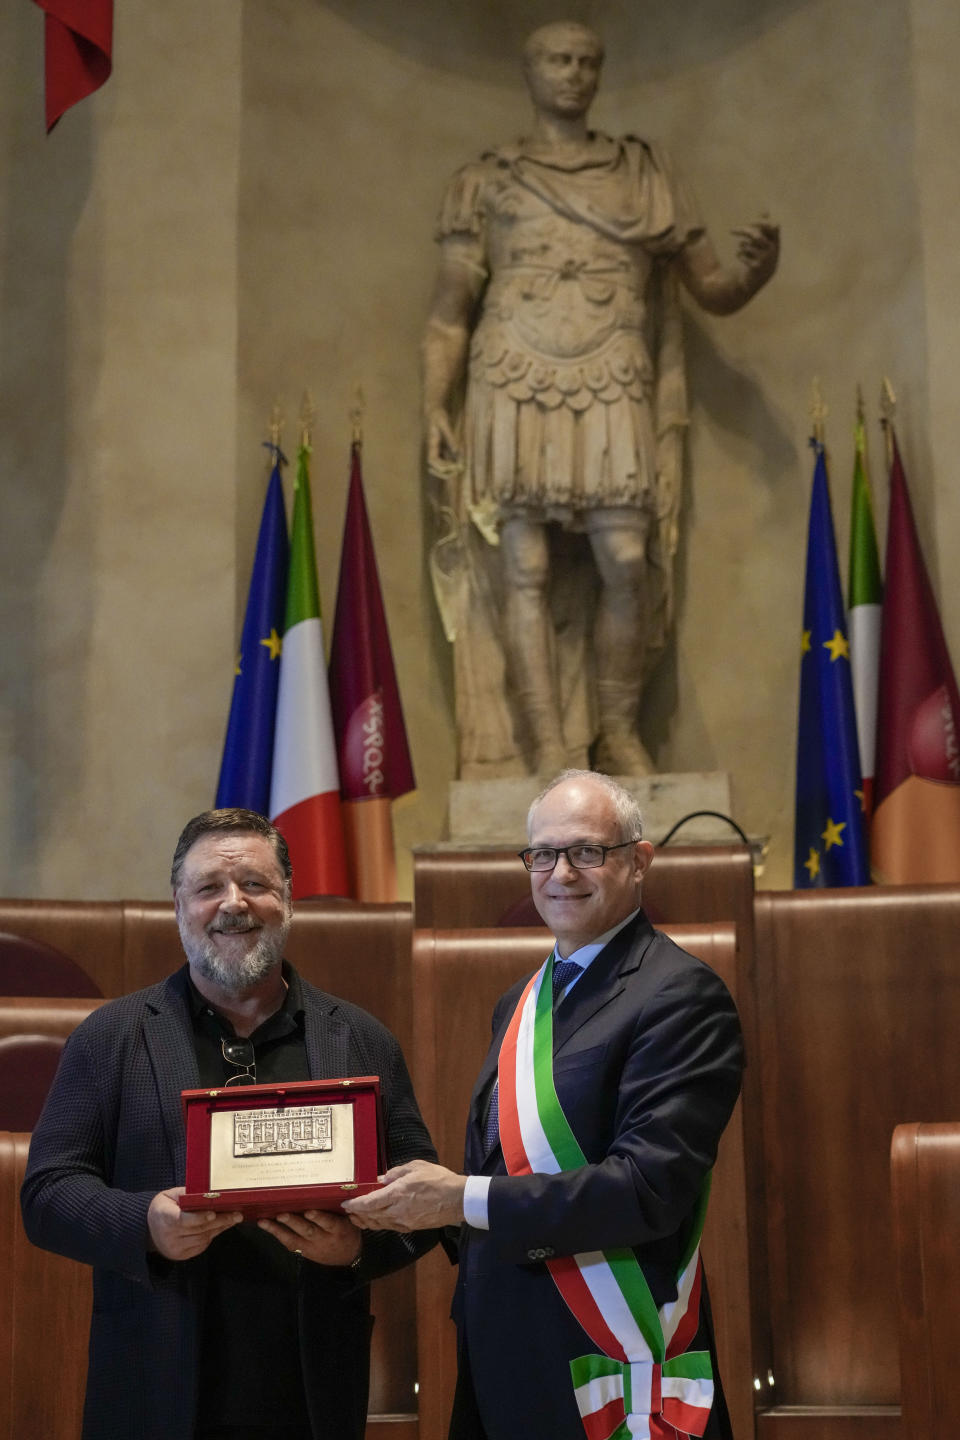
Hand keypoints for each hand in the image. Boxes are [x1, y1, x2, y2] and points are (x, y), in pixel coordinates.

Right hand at [147, 1187, 241, 1260]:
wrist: (148, 1230)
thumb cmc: (162, 1208)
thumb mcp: (169, 1196)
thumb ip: (187, 1194)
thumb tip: (208, 1192)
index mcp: (164, 1217)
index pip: (182, 1220)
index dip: (199, 1217)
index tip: (213, 1213)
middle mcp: (168, 1236)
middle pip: (198, 1229)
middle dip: (220, 1221)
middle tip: (237, 1214)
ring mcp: (175, 1248)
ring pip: (203, 1238)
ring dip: (220, 1228)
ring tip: (234, 1218)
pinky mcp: (182, 1255)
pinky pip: (202, 1245)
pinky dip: (213, 1234)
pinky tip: (222, 1226)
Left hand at [258, 1209, 361, 1266]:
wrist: (348, 1256)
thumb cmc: (347, 1231)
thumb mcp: (350, 1220)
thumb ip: (341, 1209)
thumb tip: (333, 1188)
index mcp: (338, 1229)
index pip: (329, 1223)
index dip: (319, 1218)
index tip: (309, 1211)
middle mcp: (324, 1239)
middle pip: (308, 1231)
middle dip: (294, 1222)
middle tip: (281, 1214)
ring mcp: (312, 1247)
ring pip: (294, 1239)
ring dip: (278, 1230)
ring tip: (265, 1221)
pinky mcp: (303, 1251)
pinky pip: (289, 1243)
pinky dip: (277, 1234)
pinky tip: (266, 1226)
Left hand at [342, 1160, 465, 1231]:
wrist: (458, 1200)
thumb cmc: (438, 1180)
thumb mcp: (416, 1167)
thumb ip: (396, 1173)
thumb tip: (382, 1179)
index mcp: (397, 1194)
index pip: (369, 1203)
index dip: (354, 1205)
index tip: (345, 1204)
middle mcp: (397, 1211)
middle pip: (371, 1216)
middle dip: (358, 1214)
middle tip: (348, 1211)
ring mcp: (404, 1221)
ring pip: (379, 1224)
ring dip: (367, 1221)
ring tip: (358, 1218)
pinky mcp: (411, 1227)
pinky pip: (390, 1227)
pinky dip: (380, 1224)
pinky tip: (378, 1221)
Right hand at [425, 408, 461, 481]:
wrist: (434, 410)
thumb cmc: (438, 415)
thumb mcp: (445, 424)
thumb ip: (450, 437)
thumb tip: (456, 450)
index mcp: (431, 444)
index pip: (432, 461)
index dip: (441, 466)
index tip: (452, 466)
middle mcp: (433, 449)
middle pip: (436, 467)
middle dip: (445, 472)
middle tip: (458, 471)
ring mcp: (437, 449)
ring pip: (441, 465)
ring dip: (450, 469)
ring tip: (461, 467)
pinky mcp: (442, 448)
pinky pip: (446, 459)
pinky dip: (452, 462)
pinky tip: (460, 461)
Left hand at [731, 216, 779, 289]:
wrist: (759, 280)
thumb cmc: (761, 256)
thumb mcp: (764, 242)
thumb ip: (763, 227)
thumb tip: (765, 211)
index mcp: (776, 241)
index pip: (772, 227)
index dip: (761, 222)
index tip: (749, 223)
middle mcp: (772, 250)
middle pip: (756, 235)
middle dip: (744, 231)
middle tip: (732, 230)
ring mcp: (765, 259)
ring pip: (748, 245)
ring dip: (742, 246)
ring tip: (742, 249)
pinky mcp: (756, 267)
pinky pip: (743, 255)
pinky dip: (739, 254)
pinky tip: (741, 257)